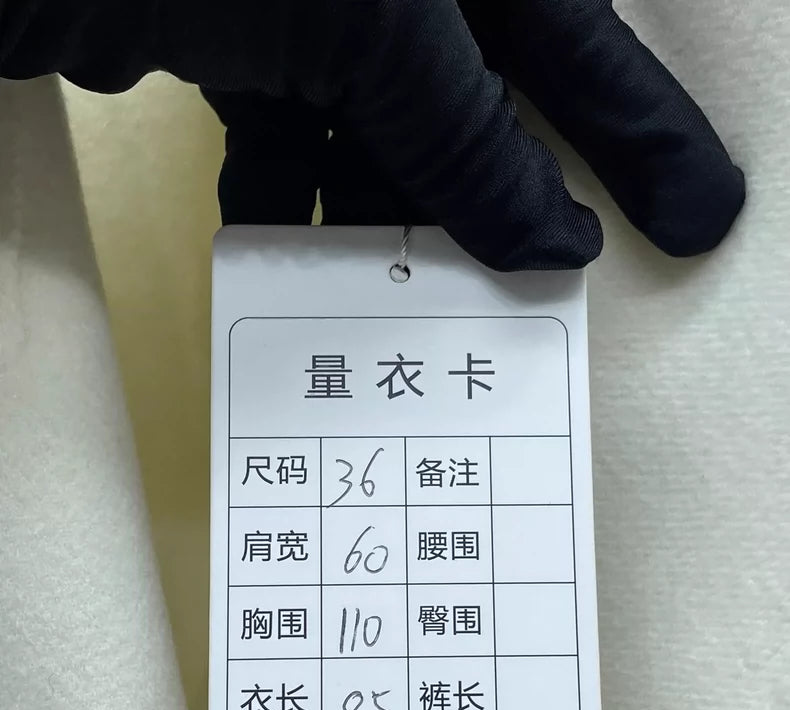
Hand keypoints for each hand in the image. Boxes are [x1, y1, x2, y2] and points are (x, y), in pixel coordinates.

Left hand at [0, 0, 744, 269]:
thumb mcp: (383, 33)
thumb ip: (468, 136)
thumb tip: (551, 235)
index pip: (581, 56)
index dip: (642, 141)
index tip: (693, 214)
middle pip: (484, 118)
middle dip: (503, 212)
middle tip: (538, 296)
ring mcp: (318, 20)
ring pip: (381, 148)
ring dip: (387, 231)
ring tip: (407, 307)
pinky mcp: (241, 47)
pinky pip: (287, 146)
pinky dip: (289, 209)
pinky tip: (292, 258)